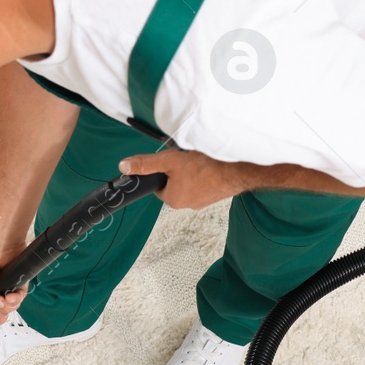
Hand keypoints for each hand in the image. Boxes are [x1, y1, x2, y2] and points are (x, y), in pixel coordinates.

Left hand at [119, 150, 249, 209]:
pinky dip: (205, 173)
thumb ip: (146, 165)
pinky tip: (209, 165)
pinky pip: (204, 182)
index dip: (160, 172)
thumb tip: (125, 167)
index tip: (168, 163)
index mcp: (173, 200)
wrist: (238, 170)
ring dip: (192, 171)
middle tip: (185, 160)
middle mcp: (187, 204)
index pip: (158, 186)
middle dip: (177, 170)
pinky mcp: (215, 194)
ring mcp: (203, 200)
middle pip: (173, 183)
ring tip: (199, 161)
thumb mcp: (169, 161)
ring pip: (189, 182)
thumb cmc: (206, 167)